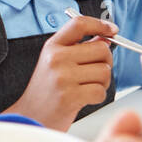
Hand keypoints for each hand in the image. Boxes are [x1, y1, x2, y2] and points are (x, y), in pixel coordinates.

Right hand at [5, 15, 116, 130]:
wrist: (29, 117)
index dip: (100, 24)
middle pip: (101, 49)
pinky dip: (97, 97)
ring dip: (102, 82)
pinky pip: (100, 91)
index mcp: (52, 46)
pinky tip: (84, 99)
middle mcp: (56, 58)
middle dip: (105, 62)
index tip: (112, 30)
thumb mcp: (54, 62)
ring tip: (86, 87)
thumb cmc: (46, 91)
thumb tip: (105, 38)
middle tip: (94, 72)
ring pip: (105, 71)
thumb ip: (77, 48)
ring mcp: (63, 77)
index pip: (79, 24)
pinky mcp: (69, 96)